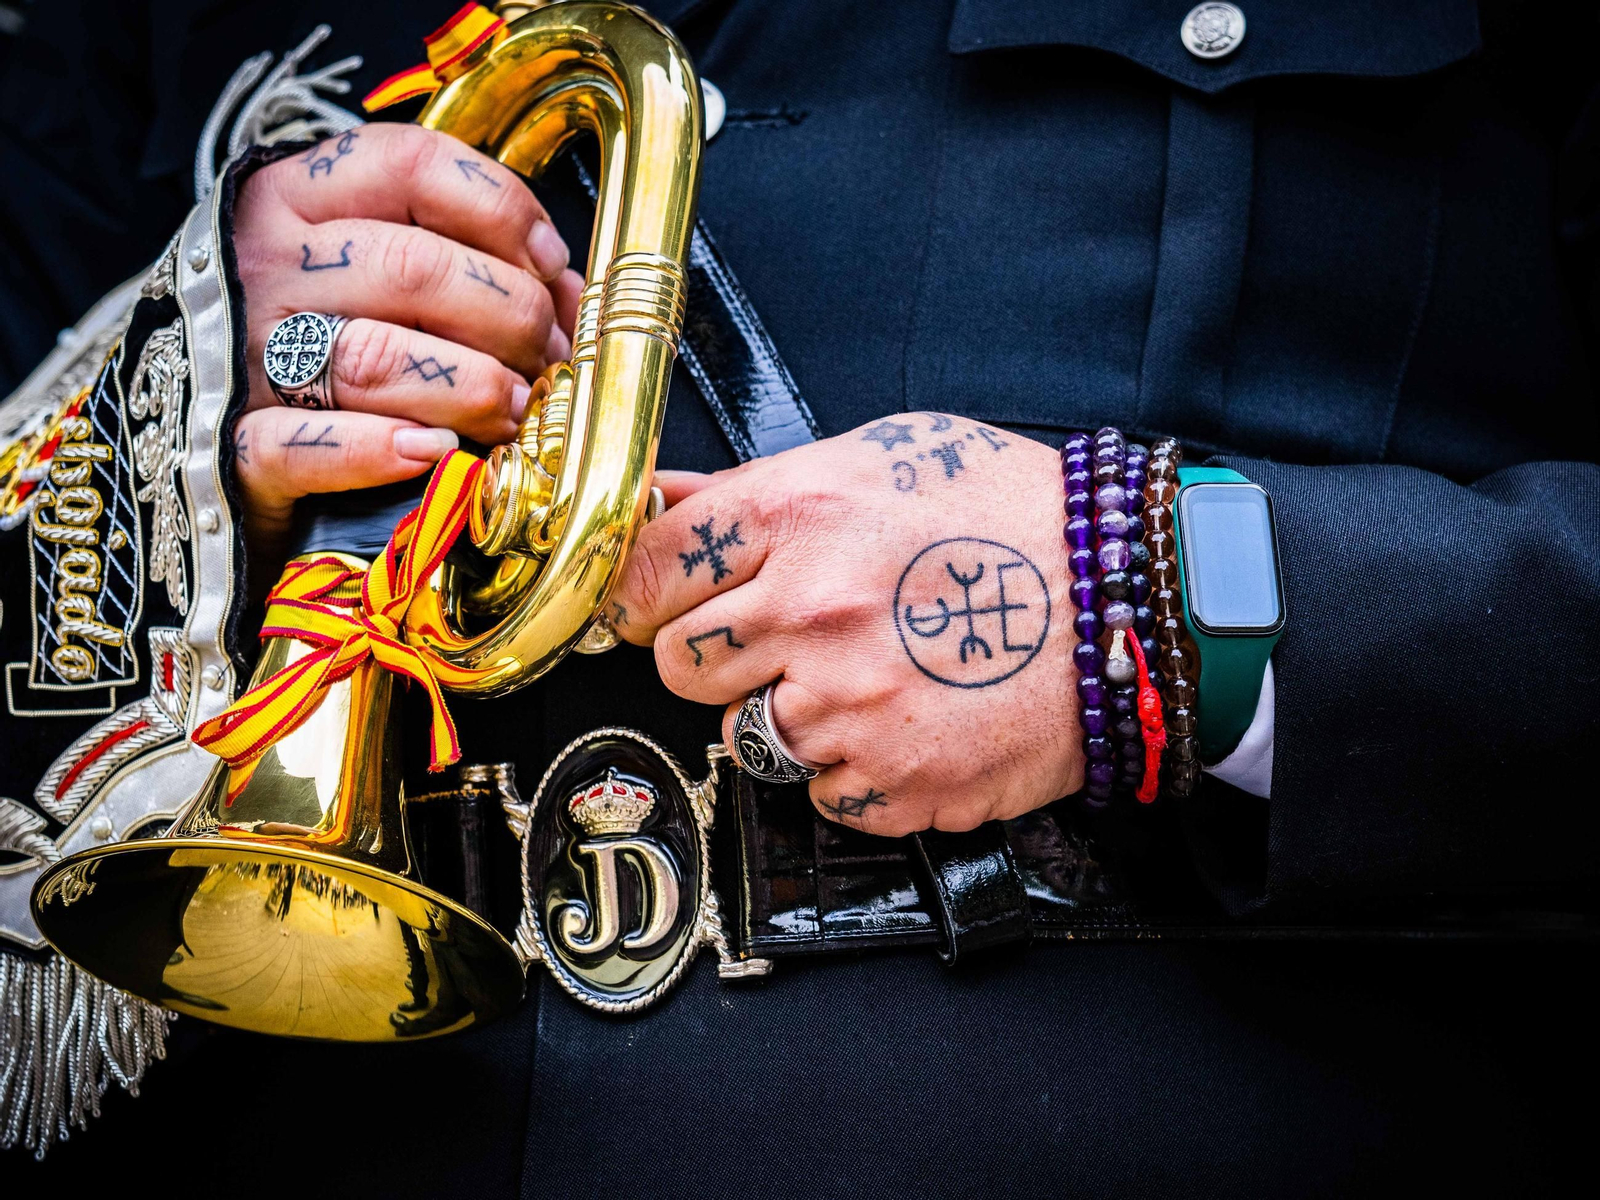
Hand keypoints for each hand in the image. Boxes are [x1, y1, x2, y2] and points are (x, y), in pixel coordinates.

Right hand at [230, 123, 582, 568]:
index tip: (549, 263)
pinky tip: (434, 451)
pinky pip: (302, 444)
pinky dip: (378, 450)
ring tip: (513, 411)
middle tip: (546, 356)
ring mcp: (237, 356)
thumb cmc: (309, 336)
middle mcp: (260, 265)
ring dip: (470, 388)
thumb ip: (456, 257)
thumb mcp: (365, 267)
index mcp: (294, 198)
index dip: (502, 211)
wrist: (179, 430)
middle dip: (509, 316)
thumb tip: (565, 289)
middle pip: (412, 269)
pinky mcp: (226, 448)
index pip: (410, 165)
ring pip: (373, 357)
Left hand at [609, 414, 1083, 834]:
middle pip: (678, 665)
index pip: (645, 573)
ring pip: (746, 736)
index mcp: (796, 517)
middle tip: (784, 640)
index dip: (644, 595)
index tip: (656, 608)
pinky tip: (904, 721)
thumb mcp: (880, 459)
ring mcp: (847, 706)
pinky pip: (819, 793)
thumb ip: (758, 487)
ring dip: (791, 715)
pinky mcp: (891, 780)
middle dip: (717, 657)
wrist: (1129, 601)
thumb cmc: (1012, 518)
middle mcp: (808, 612)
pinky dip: (851, 769)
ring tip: (870, 676)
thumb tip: (662, 501)